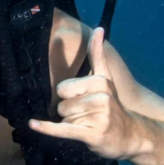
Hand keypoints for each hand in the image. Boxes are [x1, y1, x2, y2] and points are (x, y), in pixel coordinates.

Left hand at [28, 27, 139, 159]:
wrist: (131, 136)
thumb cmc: (112, 106)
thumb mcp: (106, 78)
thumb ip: (97, 54)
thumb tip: (98, 28)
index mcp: (100, 82)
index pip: (62, 88)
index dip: (68, 96)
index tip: (84, 99)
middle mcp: (101, 98)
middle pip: (61, 104)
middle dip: (69, 112)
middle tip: (88, 115)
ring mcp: (98, 117)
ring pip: (63, 118)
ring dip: (72, 123)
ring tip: (89, 124)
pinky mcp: (92, 134)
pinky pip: (62, 129)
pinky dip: (46, 128)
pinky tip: (32, 124)